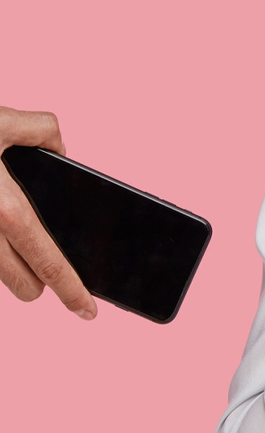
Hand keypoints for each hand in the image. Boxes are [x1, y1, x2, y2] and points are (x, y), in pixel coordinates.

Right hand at [0, 107, 95, 319]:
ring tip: (17, 242)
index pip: (49, 264)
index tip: (88, 311)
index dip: (72, 291)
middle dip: (38, 281)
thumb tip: (59, 148)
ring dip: (9, 267)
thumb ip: (41, 130)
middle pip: (22, 285)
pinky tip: (0, 227)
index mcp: (6, 211)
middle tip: (46, 268)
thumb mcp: (1, 120)